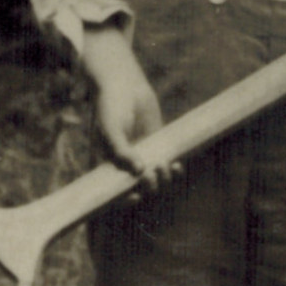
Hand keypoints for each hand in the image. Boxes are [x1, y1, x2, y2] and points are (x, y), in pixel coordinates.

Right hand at [79, 32, 169, 184]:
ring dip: (164, 179)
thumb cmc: (111, 107)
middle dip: (148, 187)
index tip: (134, 196)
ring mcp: (143, 157)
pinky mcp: (159, 147)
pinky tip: (177, 165)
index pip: (116, 191)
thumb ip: (120, 150)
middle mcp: (126, 165)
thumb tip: (138, 171)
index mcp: (108, 165)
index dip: (124, 200)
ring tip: (164, 166)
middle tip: (151, 175)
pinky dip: (174, 170)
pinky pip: (168, 165)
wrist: (125, 86)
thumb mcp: (111, 128)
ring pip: (157, 179)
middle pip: (140, 188)